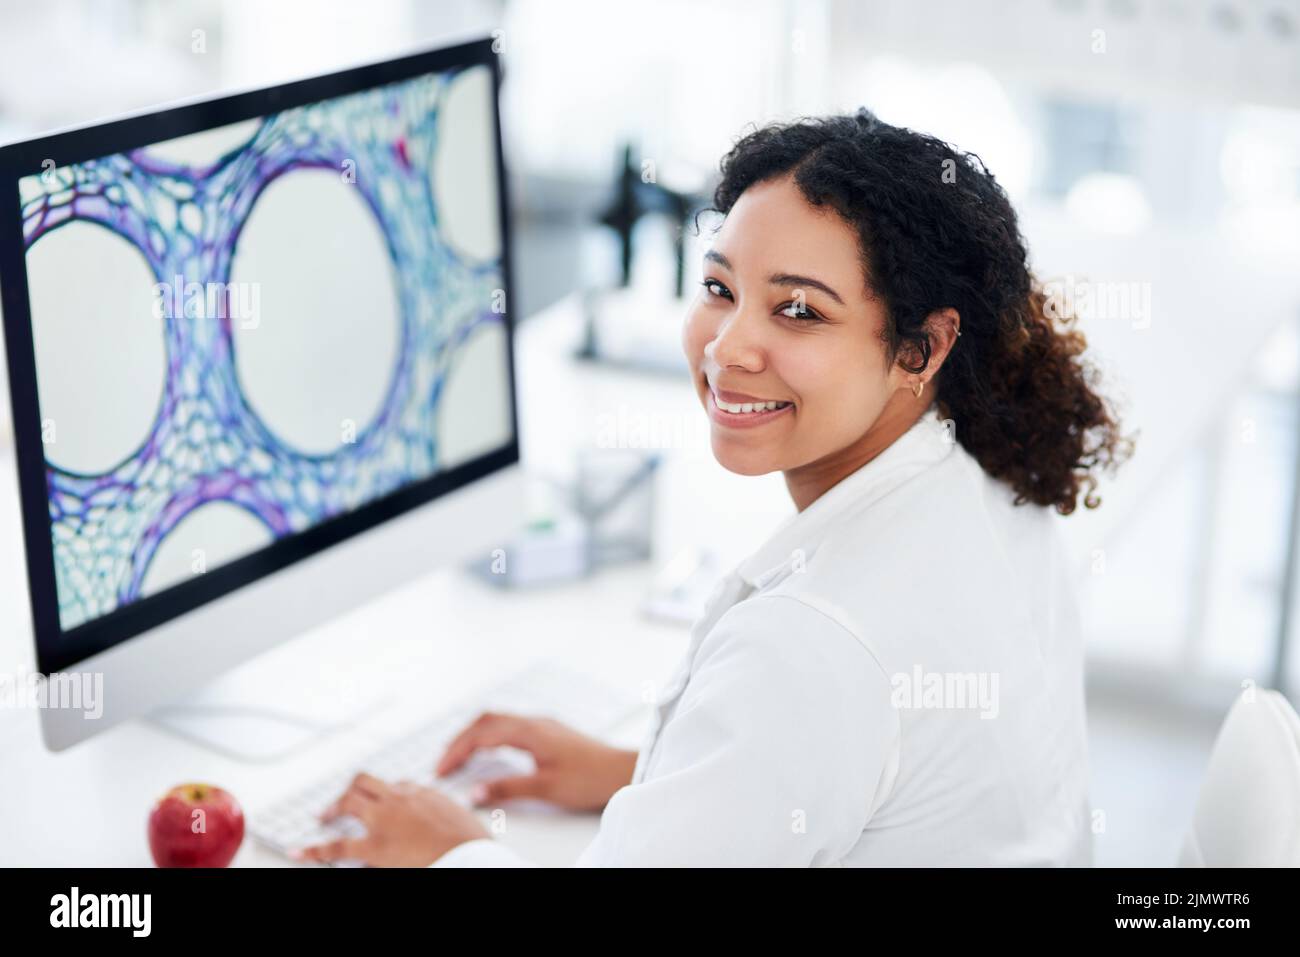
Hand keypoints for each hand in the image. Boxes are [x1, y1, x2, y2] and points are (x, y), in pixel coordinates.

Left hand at [293, 772, 488, 866]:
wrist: (469, 855)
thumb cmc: (472, 843)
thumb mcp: (463, 819)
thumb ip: (448, 815)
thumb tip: (452, 823)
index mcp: (422, 792)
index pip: (396, 786)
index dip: (386, 794)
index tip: (384, 801)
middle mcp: (399, 799)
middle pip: (365, 782)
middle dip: (351, 790)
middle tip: (343, 801)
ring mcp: (383, 820)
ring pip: (348, 801)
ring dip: (333, 807)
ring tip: (323, 815)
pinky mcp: (373, 847)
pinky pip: (336, 847)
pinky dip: (314, 850)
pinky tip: (300, 851)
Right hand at [437, 712, 637, 811]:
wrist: (621, 770)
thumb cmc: (590, 777)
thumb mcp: (545, 788)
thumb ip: (507, 789)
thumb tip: (475, 792)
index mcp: (529, 731)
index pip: (481, 734)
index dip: (457, 751)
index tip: (441, 769)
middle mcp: (534, 721)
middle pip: (485, 721)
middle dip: (460, 739)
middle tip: (443, 761)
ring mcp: (542, 724)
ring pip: (498, 720)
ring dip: (475, 734)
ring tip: (460, 754)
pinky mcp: (549, 731)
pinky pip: (511, 725)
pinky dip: (491, 735)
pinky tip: (491, 749)